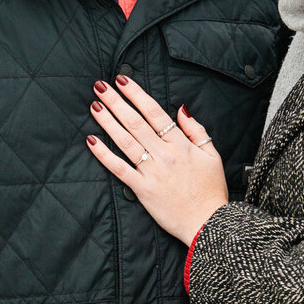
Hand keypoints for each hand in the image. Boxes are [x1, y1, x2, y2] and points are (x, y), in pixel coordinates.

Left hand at [86, 74, 228, 245]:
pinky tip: (92, 141)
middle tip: (100, 86)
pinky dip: (104, 155)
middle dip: (116, 102)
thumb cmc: (211, 191)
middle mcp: (164, 154)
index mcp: (181, 144)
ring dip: (108, 122)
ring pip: (125, 141)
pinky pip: (119, 169)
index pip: (154, 112)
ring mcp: (152, 171)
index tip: (122, 81)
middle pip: (135, 122)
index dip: (136, 94)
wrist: (208, 223)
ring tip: (94, 106)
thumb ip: (196, 130)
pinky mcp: (142, 189)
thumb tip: (181, 109)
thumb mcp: (212, 155)